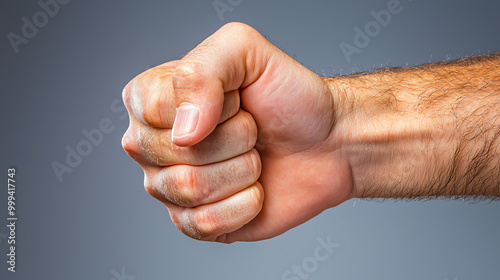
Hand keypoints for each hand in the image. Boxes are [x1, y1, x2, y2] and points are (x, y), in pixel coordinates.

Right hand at [122, 22, 354, 241]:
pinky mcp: (194, 222)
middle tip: (252, 128)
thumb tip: (182, 133)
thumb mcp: (244, 50)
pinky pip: (203, 223)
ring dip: (242, 169)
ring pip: (189, 188)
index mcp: (153, 98)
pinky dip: (244, 204)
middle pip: (173, 151)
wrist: (327, 142)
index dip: (211, 104)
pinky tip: (254, 188)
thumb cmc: (286, 96)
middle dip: (234, 137)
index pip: (154, 109)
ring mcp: (171, 186)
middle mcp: (153, 144)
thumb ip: (201, 71)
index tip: (237, 97)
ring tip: (254, 155)